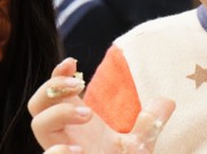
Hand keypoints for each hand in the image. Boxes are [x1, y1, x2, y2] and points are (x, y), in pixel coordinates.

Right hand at [28, 58, 174, 153]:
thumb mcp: (139, 145)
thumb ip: (150, 123)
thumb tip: (168, 101)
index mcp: (78, 124)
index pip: (57, 93)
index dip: (58, 75)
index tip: (72, 62)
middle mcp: (65, 137)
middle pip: (38, 104)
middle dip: (53, 87)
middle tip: (79, 85)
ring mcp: (62, 153)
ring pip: (38, 125)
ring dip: (59, 112)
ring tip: (87, 114)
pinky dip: (56, 153)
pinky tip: (76, 151)